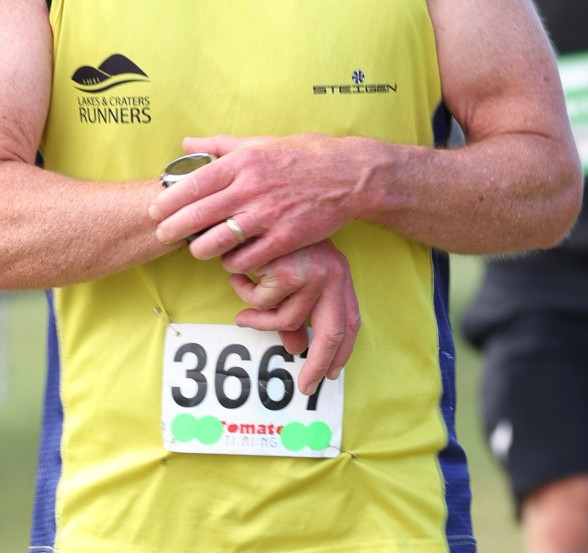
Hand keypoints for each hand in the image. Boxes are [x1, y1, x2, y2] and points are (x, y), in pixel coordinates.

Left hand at [149, 133, 365, 275]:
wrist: (350, 175)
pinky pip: (246, 259)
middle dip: (173, 228)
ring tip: (197, 249)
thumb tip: (187, 143)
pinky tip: (230, 260)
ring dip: (200, 249)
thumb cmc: (306, 155)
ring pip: (217, 241)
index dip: (169, 200)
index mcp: (243, 162)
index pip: (193, 184)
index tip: (156, 209)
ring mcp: (268, 215)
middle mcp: (251, 188)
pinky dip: (232, 263)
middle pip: (197, 215)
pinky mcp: (285, 238)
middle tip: (163, 235)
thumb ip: (222, 145)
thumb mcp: (263, 142)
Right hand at [227, 240, 359, 395]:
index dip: (341, 351)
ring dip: (258, 317)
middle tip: (305, 387)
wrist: (257, 200)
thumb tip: (295, 348)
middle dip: (318, 366)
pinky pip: (262, 303)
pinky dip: (245, 292)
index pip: (349, 322)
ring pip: (286, 320)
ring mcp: (313, 273)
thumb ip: (296, 311)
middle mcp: (333, 275)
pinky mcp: (289, 272)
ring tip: (243, 297)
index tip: (332, 374)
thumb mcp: (290, 276)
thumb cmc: (271, 238)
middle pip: (331, 334)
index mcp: (338, 275)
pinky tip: (239, 273)